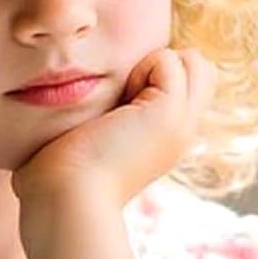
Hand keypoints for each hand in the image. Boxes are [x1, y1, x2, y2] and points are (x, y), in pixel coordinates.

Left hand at [11, 46, 218, 217]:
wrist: (66, 199)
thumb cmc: (58, 177)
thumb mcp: (84, 143)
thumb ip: (98, 119)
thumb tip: (89, 106)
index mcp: (163, 140)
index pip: (183, 85)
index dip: (153, 76)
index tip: (117, 105)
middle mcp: (181, 133)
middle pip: (199, 71)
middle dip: (163, 65)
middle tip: (122, 95)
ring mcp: (181, 124)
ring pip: (192, 62)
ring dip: (153, 64)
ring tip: (122, 99)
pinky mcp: (170, 112)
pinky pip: (171, 59)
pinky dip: (143, 65)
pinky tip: (119, 102)